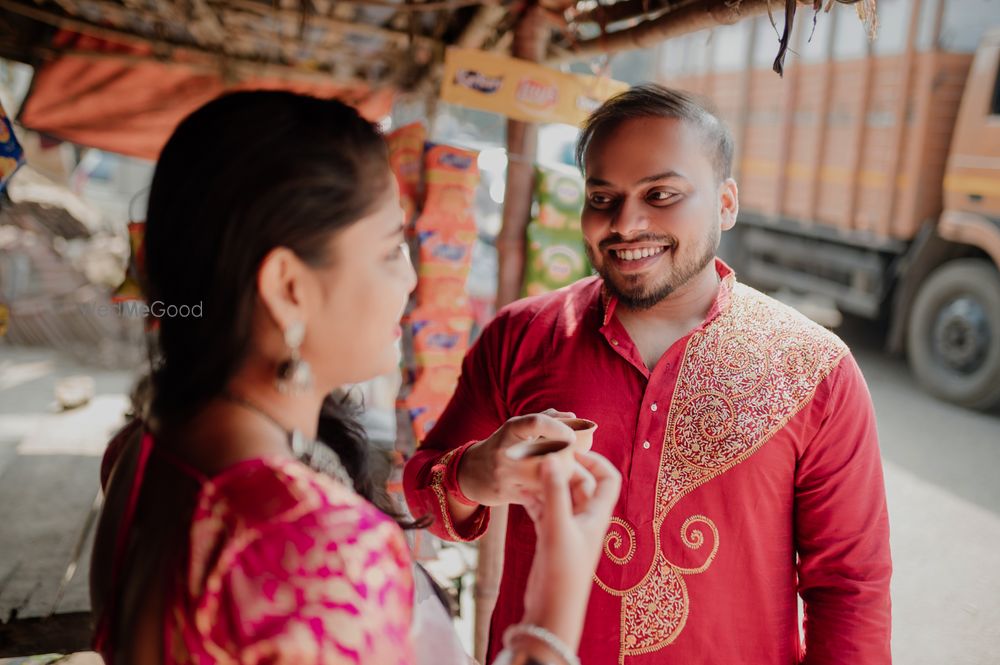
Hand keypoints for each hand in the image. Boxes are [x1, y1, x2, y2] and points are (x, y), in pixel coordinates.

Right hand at [458, 410, 588, 506]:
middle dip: (565, 457)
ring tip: (570, 475)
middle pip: (543, 453)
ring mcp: (504, 473)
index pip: (535, 422)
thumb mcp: (516, 428)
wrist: (469, 473)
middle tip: (577, 460)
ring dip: (559, 477)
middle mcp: (505, 450)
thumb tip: (572, 415)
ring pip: (541, 477)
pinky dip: (547, 492)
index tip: (572, 436)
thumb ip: (544, 419)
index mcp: (510, 429)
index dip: (558, 427)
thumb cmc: (502, 445)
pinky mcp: (505, 493)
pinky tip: (556, 490)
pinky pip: (534, 494)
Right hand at [521, 451, 621, 649]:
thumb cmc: (562, 574)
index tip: (571, 449)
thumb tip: (553, 460)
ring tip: (526, 468)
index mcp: (596, 516)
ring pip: (560, 495)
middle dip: (563, 468)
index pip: (608, 478)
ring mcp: (567, 528)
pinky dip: (535, 498)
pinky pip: (545, 509)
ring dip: (546, 482)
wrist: (551, 612)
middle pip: (580, 483)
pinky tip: (520, 491)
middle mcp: (585, 520)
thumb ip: (555, 494)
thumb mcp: (558, 529)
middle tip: (540, 454)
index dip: (594, 460)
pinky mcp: (550, 538)